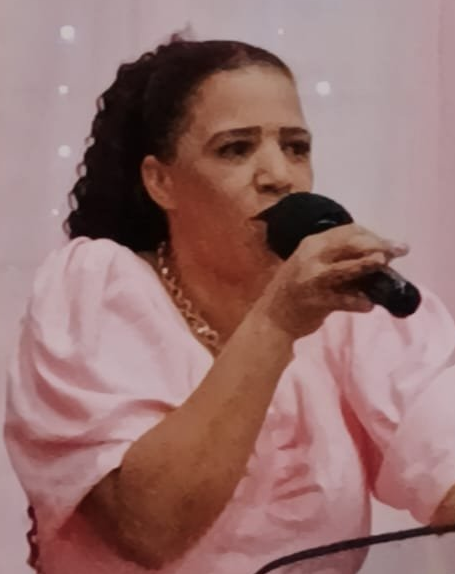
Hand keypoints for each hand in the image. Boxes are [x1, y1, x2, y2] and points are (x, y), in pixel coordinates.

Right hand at [260, 223, 408, 337]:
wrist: (271, 319)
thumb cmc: (294, 291)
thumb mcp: (309, 265)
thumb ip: (334, 257)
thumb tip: (373, 253)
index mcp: (310, 245)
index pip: (347, 231)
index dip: (371, 234)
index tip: (386, 243)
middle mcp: (311, 257)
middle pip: (351, 243)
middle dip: (379, 245)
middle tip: (399, 250)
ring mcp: (313, 279)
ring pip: (348, 268)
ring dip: (369, 265)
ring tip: (384, 264)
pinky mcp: (317, 301)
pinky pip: (344, 300)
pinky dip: (359, 302)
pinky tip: (369, 305)